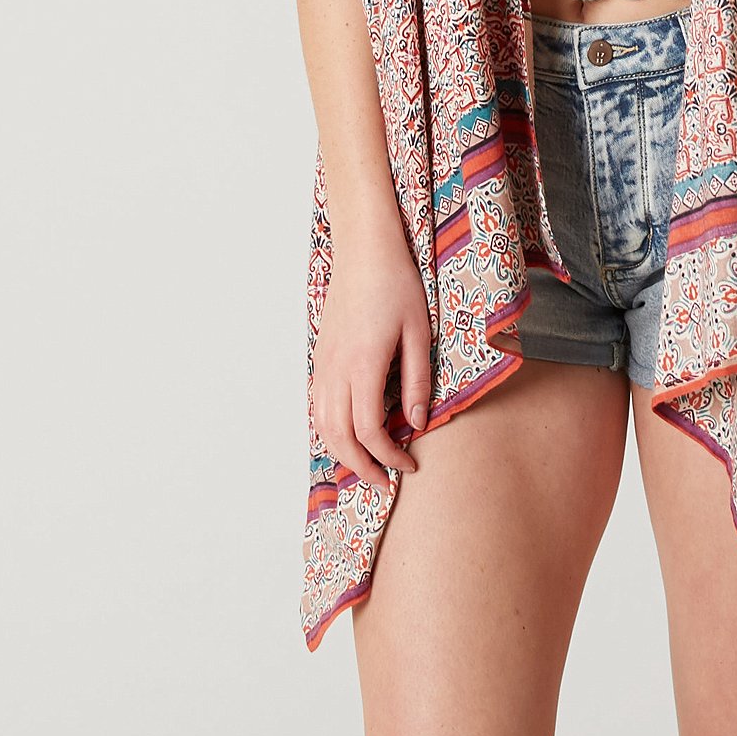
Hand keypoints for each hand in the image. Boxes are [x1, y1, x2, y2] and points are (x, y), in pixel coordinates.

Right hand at [311, 244, 431, 494]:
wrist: (364, 252)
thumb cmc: (397, 286)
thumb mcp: (419, 333)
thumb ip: (418, 381)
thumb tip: (418, 422)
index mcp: (363, 366)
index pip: (368, 431)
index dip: (388, 456)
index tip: (410, 465)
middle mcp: (336, 370)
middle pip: (339, 437)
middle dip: (361, 467)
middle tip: (386, 483)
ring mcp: (323, 364)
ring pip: (321, 425)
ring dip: (342, 453)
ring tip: (366, 467)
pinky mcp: (320, 358)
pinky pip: (317, 406)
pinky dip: (329, 430)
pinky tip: (348, 436)